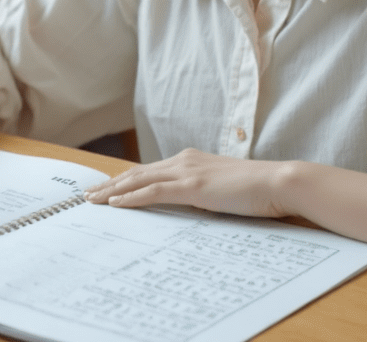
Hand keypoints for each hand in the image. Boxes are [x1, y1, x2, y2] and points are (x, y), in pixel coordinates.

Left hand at [84, 148, 294, 218]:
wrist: (278, 182)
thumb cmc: (256, 190)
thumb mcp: (223, 190)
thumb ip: (203, 193)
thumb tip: (191, 206)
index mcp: (192, 160)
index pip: (150, 171)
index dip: (126, 180)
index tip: (107, 188)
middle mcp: (185, 160)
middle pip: (137, 173)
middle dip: (111, 184)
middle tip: (89, 195)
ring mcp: (187, 171)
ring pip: (139, 180)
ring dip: (113, 191)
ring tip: (93, 201)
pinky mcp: (192, 186)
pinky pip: (153, 192)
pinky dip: (132, 198)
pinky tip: (115, 204)